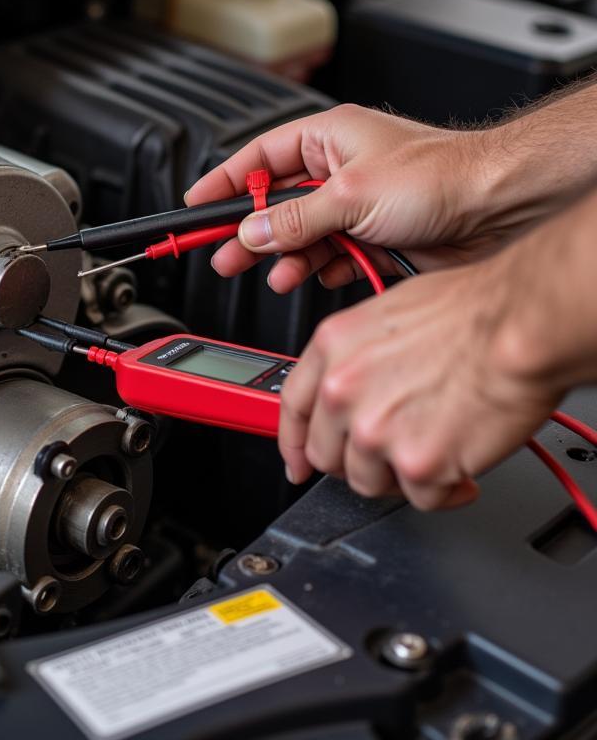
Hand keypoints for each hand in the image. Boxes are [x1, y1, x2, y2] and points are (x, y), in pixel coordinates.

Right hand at [186, 104, 519, 292]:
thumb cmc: (442, 176)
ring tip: (268, 274)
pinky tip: (307, 277)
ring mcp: (357, 204)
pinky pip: (330, 254)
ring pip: (303, 234)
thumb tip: (253, 231)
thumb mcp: (351, 195)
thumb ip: (294, 218)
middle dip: (250, 231)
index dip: (225, 182)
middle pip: (276, 203)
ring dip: (285, 256)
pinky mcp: (374, 236)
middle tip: (221, 254)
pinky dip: (317, 269)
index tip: (196, 204)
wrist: (500, 206)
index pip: (258, 158)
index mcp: (328, 139)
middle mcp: (340, 170)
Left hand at [278, 254, 563, 506]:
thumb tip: (357, 385)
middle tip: (390, 456)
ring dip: (400, 477)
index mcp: (333, 348)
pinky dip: (444, 492)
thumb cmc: (473, 311)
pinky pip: (420, 499)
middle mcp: (343, 390)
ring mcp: (375, 431)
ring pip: (368, 482)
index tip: (298, 462)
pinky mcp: (416, 464)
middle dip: (356, 462)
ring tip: (435, 453)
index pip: (293, 406)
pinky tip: (462, 470)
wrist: (519, 327)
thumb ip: (359, 357)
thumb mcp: (388, 315)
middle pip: (326, 454)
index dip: (294, 441)